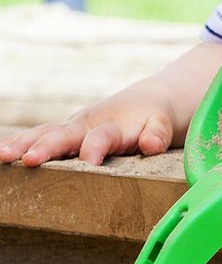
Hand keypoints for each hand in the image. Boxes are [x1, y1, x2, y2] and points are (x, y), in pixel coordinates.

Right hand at [0, 87, 180, 166]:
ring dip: (21, 144)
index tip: (90, 162)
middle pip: (63, 136)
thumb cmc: (153, 118)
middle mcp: (86, 125)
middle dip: (45, 148)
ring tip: (2, 156)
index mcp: (113, 126)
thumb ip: (157, 135)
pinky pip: (36, 136)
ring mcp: (71, 128)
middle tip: (27, 160)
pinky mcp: (62, 133)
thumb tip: (152, 145)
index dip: (96, 148)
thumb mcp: (162, 125)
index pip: (102, 137)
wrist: (147, 101)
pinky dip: (16, 143)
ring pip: (43, 134)